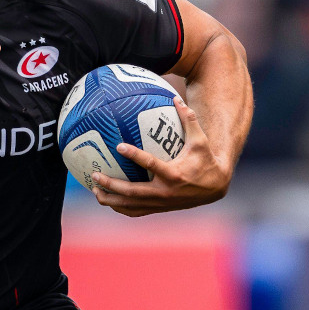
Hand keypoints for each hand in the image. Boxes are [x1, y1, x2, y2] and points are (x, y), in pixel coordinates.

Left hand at [91, 96, 229, 216]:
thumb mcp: (200, 141)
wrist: (214, 188)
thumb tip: (175, 97)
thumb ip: (188, 119)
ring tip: (94, 190)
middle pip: (132, 191)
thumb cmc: (205, 160)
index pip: (151, 164)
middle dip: (112, 184)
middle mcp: (165, 192)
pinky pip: (135, 211)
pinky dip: (120, 207)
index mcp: (174, 174)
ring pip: (130, 205)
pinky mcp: (158, 209)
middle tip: (95, 175)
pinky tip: (107, 200)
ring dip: (111, 199)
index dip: (134, 155)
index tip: (119, 146)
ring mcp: (160, 203)